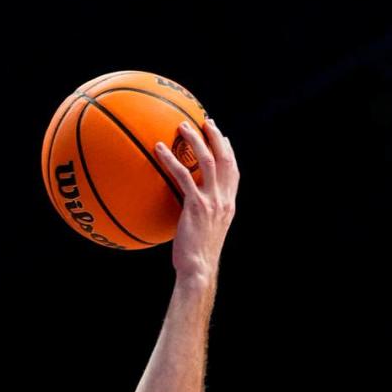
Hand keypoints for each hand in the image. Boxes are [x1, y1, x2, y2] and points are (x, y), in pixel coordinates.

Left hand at [155, 119, 237, 283]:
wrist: (198, 270)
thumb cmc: (196, 259)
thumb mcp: (203, 234)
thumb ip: (200, 217)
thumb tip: (185, 211)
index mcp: (228, 205)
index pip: (233, 171)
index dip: (229, 151)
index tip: (222, 137)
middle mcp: (224, 199)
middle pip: (225, 158)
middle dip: (215, 136)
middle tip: (204, 121)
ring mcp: (213, 201)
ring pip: (207, 160)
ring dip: (195, 139)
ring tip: (181, 126)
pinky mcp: (197, 206)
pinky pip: (183, 177)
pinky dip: (171, 160)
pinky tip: (158, 150)